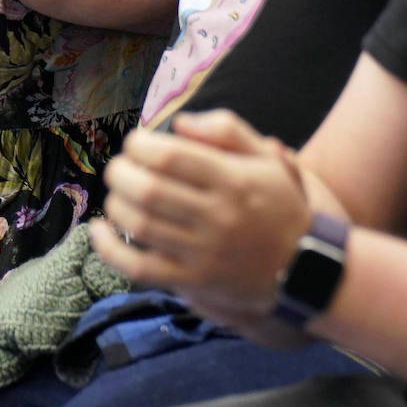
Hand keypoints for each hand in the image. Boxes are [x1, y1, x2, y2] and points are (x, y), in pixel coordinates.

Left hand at [87, 109, 311, 325]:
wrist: (307, 270)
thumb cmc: (280, 205)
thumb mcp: (266, 158)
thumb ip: (227, 129)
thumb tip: (180, 123)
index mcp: (232, 180)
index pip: (170, 156)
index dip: (140, 145)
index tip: (136, 143)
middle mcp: (217, 216)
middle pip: (148, 189)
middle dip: (121, 172)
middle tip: (120, 167)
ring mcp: (204, 253)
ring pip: (140, 226)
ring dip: (116, 204)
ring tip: (117, 193)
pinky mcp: (194, 282)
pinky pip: (139, 268)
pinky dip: (110, 249)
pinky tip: (100, 230)